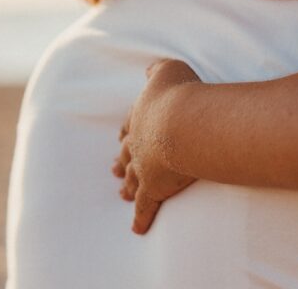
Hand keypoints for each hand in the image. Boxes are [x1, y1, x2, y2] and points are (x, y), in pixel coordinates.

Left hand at [113, 58, 201, 233]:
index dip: (127, 131)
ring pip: (131, 180)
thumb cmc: (180, 93)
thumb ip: (157, 69)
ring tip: (121, 193)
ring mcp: (143, 167)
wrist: (184, 122)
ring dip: (127, 186)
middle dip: (120, 161)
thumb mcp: (168, 70)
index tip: (121, 138)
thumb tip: (149, 69)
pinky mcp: (154, 189)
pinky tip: (137, 229)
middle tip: (113, 169)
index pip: (130, 125)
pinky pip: (145, 207)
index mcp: (141, 116)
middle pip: (126, 154)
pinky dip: (141, 218)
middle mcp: (138, 142)